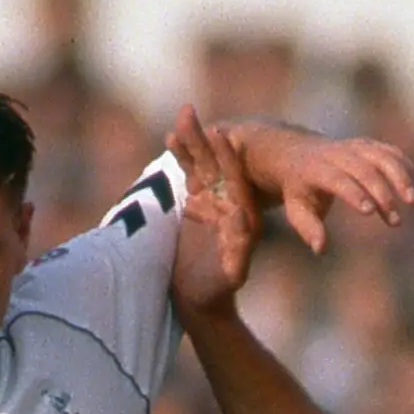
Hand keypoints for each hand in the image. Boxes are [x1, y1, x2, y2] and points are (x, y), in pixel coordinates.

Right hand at [167, 109, 260, 318]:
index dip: (227, 159)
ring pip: (202, 166)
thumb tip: (242, 221)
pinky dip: (181, 157)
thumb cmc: (216, 292)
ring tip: (183, 114)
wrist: (202, 300)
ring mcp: (213, 201)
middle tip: (192, 112)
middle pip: (216, 166)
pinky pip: (189, 175)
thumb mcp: (229, 273)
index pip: (234, 182)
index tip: (220, 135)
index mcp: (242, 217)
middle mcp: (230, 204)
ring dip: (193, 141)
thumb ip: (237, 249)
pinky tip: (170, 137)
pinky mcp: (197, 203)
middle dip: (205, 140)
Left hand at [256, 128, 413, 254]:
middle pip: (363, 168)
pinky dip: (404, 164)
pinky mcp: (367, 145)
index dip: (354, 193)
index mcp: (316, 169)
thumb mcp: (296, 209)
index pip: (337, 179)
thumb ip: (308, 228)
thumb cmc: (300, 190)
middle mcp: (336, 154)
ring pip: (380, 155)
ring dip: (400, 175)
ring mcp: (353, 146)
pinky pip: (388, 151)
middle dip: (382, 192)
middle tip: (395, 220)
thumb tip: (320, 249)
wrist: (298, 154)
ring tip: (413, 200)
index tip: (371, 212)